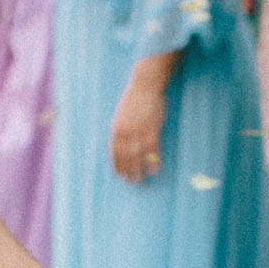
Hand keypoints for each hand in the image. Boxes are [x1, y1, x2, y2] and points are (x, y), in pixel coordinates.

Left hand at [109, 66, 166, 183]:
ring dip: (139, 170)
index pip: (114, 151)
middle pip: (125, 156)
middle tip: (131, 182)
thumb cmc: (134, 99)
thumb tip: (120, 142)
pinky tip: (154, 170)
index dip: (116, 164)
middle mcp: (125, 131)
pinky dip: (153, 161)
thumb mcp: (122, 114)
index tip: (118, 175)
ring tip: (141, 180)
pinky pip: (152, 150)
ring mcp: (138, 130)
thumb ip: (121, 128)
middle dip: (127, 171)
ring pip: (137, 156)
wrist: (145, 85)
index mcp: (116, 128)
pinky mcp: (152, 128)